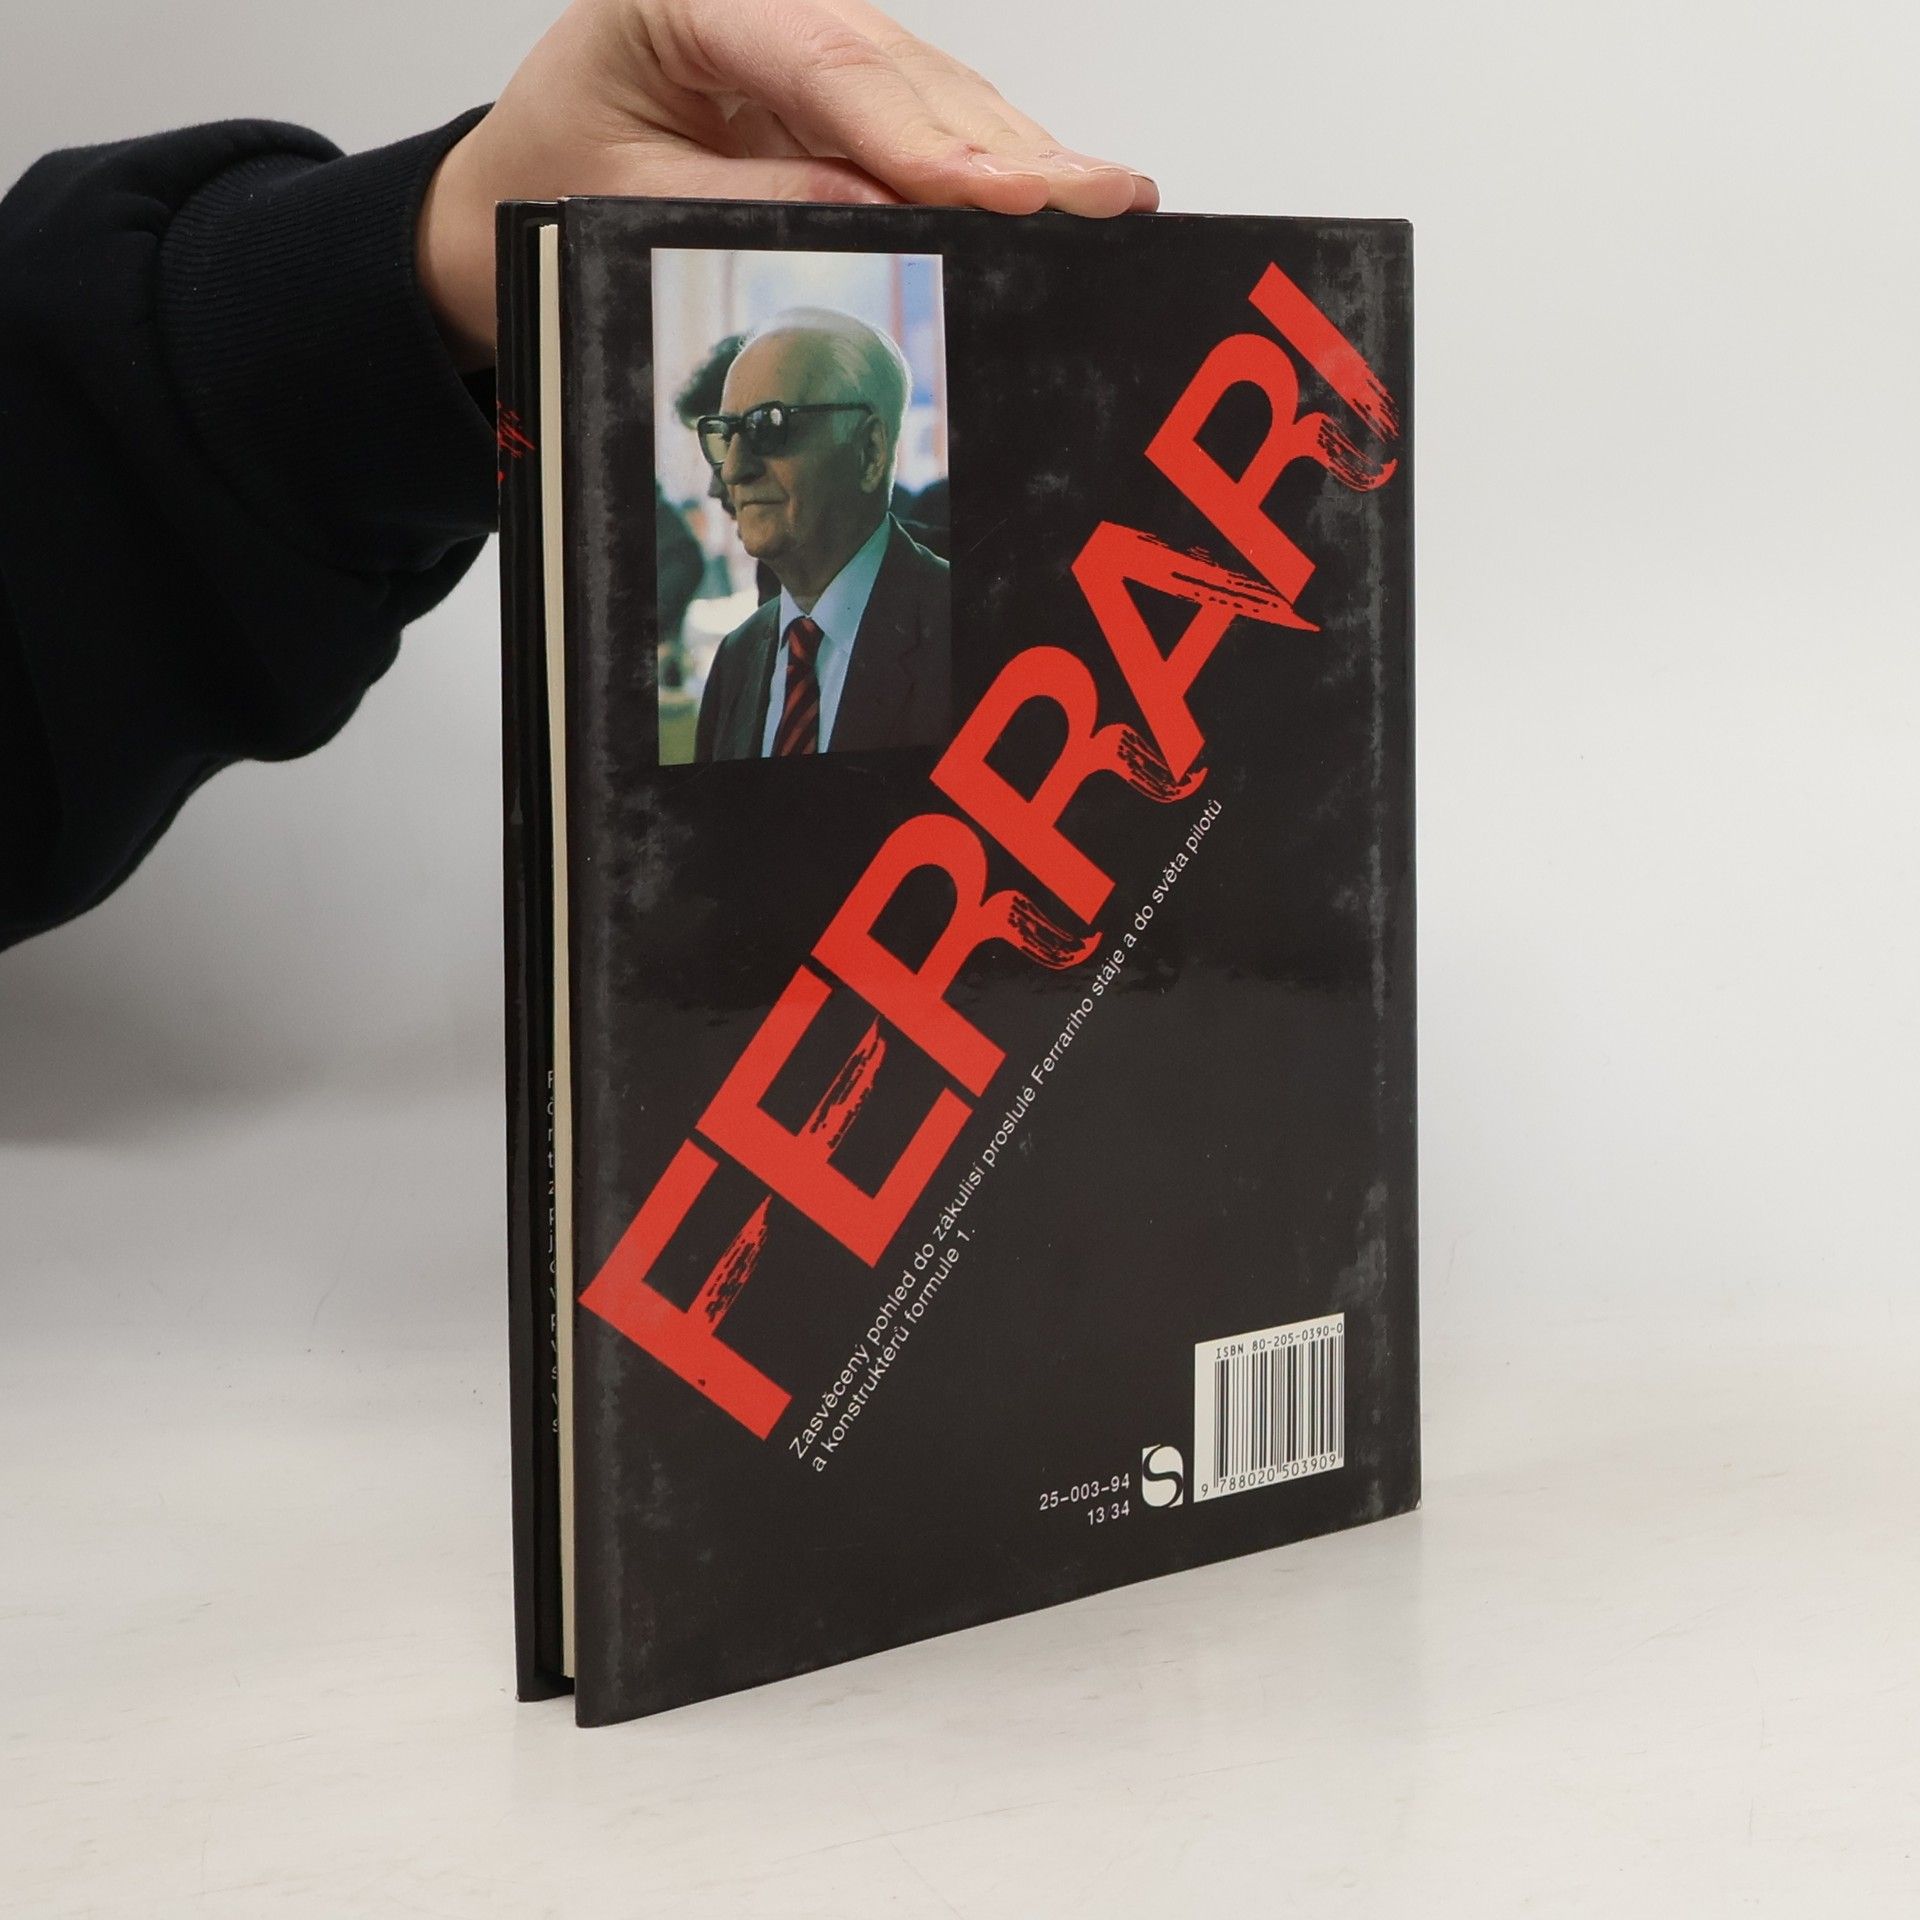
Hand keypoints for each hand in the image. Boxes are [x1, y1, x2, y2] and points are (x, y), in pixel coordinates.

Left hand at [417, 0, 1157, 369]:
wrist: (522, 185)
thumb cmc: (554, 179)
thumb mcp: (627, 203)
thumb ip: (756, 205)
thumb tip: (884, 220)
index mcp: (686, 0)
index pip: (829, 64)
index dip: (924, 136)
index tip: (999, 193)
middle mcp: (765, 5)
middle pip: (902, 71)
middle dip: (1005, 147)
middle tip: (1098, 201)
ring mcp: (810, 44)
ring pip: (933, 93)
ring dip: (1020, 156)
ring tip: (1107, 203)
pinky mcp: (838, 95)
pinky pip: (926, 126)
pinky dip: (993, 166)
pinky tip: (1059, 193)